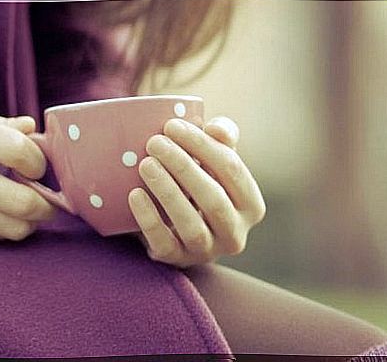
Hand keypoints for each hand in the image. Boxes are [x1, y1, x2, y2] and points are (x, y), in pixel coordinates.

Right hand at [0, 102, 55, 244]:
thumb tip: (33, 130)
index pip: (22, 153)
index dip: (39, 162)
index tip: (36, 165)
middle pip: (24, 203)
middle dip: (45, 205)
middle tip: (45, 200)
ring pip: (12, 229)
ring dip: (27, 222)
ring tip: (23, 209)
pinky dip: (0, 229)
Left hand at [128, 116, 264, 267]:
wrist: (177, 224)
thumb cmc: (199, 183)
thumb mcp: (214, 160)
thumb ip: (221, 138)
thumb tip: (217, 129)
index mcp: (251, 205)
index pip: (231, 169)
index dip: (202, 144)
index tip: (171, 125)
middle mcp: (236, 234)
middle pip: (213, 199)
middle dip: (183, 167)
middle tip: (154, 142)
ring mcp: (207, 251)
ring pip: (192, 226)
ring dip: (168, 192)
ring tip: (145, 164)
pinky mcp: (178, 260)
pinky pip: (164, 244)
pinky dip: (149, 219)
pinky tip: (135, 195)